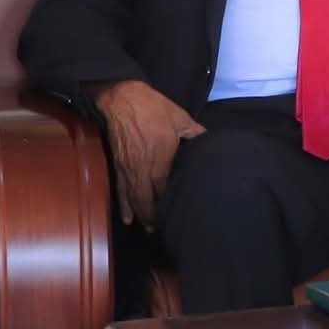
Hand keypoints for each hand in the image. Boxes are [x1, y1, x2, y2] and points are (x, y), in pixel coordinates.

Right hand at [90, 80, 205, 227]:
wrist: (123, 99)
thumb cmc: (153, 109)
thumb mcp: (181, 119)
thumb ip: (196, 133)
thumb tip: (208, 139)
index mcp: (162, 163)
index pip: (166, 194)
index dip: (170, 206)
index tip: (179, 213)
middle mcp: (145, 172)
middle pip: (149, 204)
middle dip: (155, 219)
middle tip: (163, 228)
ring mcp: (130, 170)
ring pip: (135, 201)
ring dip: (142, 217)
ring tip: (148, 229)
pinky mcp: (119, 165)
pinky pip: (121, 191)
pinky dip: (124, 206)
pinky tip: (127, 218)